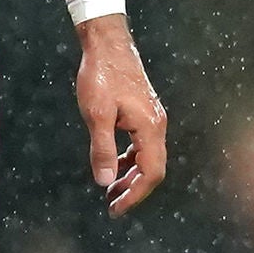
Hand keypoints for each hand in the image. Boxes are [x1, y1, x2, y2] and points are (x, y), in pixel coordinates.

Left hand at [77, 16, 167, 216]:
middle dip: (133, 190)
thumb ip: (102, 149)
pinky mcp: (143, 112)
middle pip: (152, 169)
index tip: (116, 208)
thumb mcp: (96, 115)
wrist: (107, 43)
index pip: (150, 173)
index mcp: (150, 128)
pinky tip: (113, 163)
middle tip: (112, 204)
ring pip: (147, 157)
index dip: (135, 195)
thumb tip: (104, 181)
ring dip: (130, 176)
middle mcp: (157, 125)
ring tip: (110, 188)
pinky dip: (129, 159)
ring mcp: (152, 118)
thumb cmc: (101, 75)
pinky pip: (141, 145)